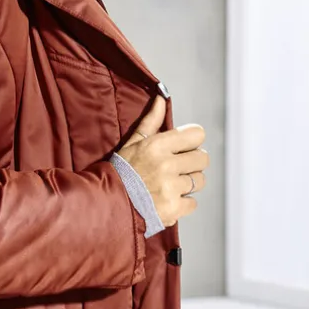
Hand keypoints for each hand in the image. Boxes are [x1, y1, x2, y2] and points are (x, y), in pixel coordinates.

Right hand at [116, 95, 208, 226]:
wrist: (106, 203)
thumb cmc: (120, 171)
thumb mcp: (132, 143)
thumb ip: (151, 122)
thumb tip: (161, 99)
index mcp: (157, 145)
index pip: (197, 135)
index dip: (191, 141)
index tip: (183, 147)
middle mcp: (166, 165)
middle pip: (203, 159)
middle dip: (192, 163)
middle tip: (177, 168)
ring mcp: (171, 188)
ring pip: (199, 181)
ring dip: (188, 183)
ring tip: (171, 185)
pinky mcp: (172, 209)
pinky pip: (192, 203)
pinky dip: (183, 204)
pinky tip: (168, 200)